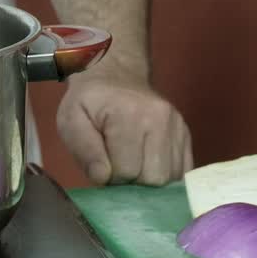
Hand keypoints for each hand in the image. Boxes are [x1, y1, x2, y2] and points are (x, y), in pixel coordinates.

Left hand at [56, 72, 193, 185]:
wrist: (115, 75)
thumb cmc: (89, 102)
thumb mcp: (70, 120)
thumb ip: (83, 149)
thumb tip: (102, 178)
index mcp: (129, 115)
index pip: (126, 171)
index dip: (109, 177)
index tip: (100, 165)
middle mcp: (160, 120)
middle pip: (153, 179)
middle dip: (132, 183)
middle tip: (116, 168)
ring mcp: (177, 127)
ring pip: (170, 179)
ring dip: (148, 182)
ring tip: (131, 165)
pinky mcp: (186, 135)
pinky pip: (183, 171)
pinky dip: (164, 177)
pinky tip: (147, 166)